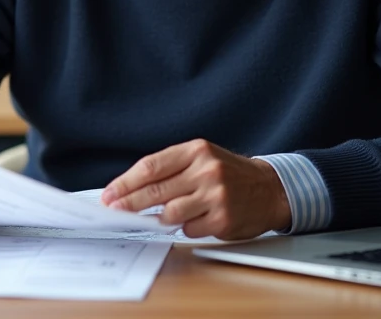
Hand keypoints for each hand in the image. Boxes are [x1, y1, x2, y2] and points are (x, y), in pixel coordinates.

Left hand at [100, 139, 289, 239]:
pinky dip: (185, 228)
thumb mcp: (202, 158)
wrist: (270, 189)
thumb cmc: (229, 174)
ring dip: (158, 218)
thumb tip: (131, 188)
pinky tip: (193, 220)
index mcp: (196, 151)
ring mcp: (215, 196)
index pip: (151, 167)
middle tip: (113, 210)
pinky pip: (189, 229)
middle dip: (128, 203)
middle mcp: (206, 170)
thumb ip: (171, 169)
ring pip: (169, 213)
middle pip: (155, 190)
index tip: (110, 193)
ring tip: (155, 217)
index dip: (126, 182)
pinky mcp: (223, 219)